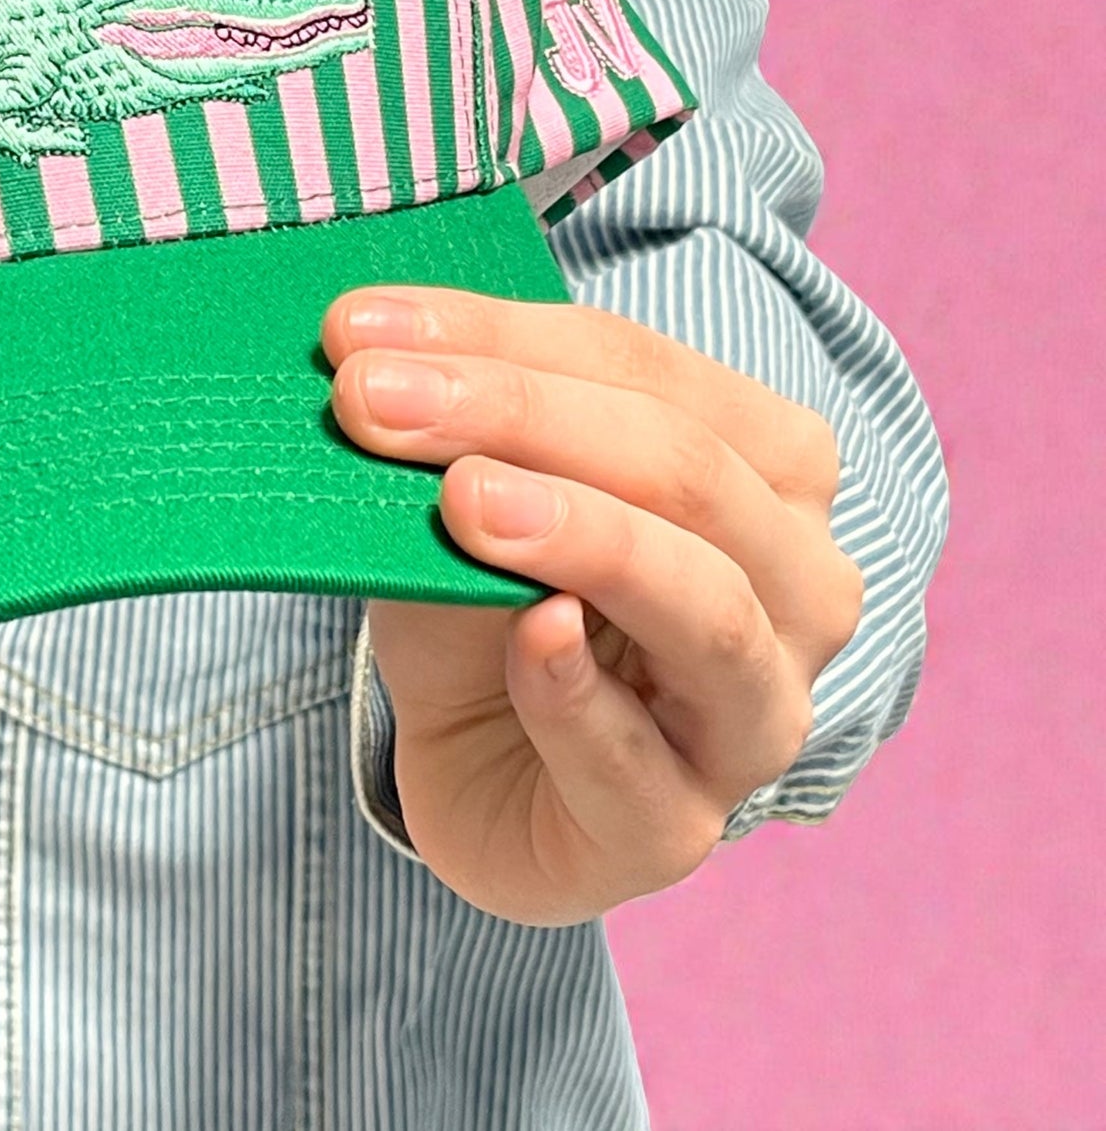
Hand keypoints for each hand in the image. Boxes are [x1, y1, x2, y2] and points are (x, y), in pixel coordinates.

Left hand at [320, 282, 866, 927]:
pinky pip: (638, 759)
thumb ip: (459, 436)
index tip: (358, 327)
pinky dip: (576, 691)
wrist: (480, 774)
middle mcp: (797, 586)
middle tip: (373, 396)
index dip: (502, 335)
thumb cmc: (496, 606)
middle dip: (520, 415)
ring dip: (581, 536)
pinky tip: (530, 637)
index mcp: (770, 466)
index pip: (643, 368)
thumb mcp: (468, 496)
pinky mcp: (677, 828)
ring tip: (464, 499)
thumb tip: (377, 357)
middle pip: (684, 469)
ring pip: (704, 605)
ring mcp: (753, 716)